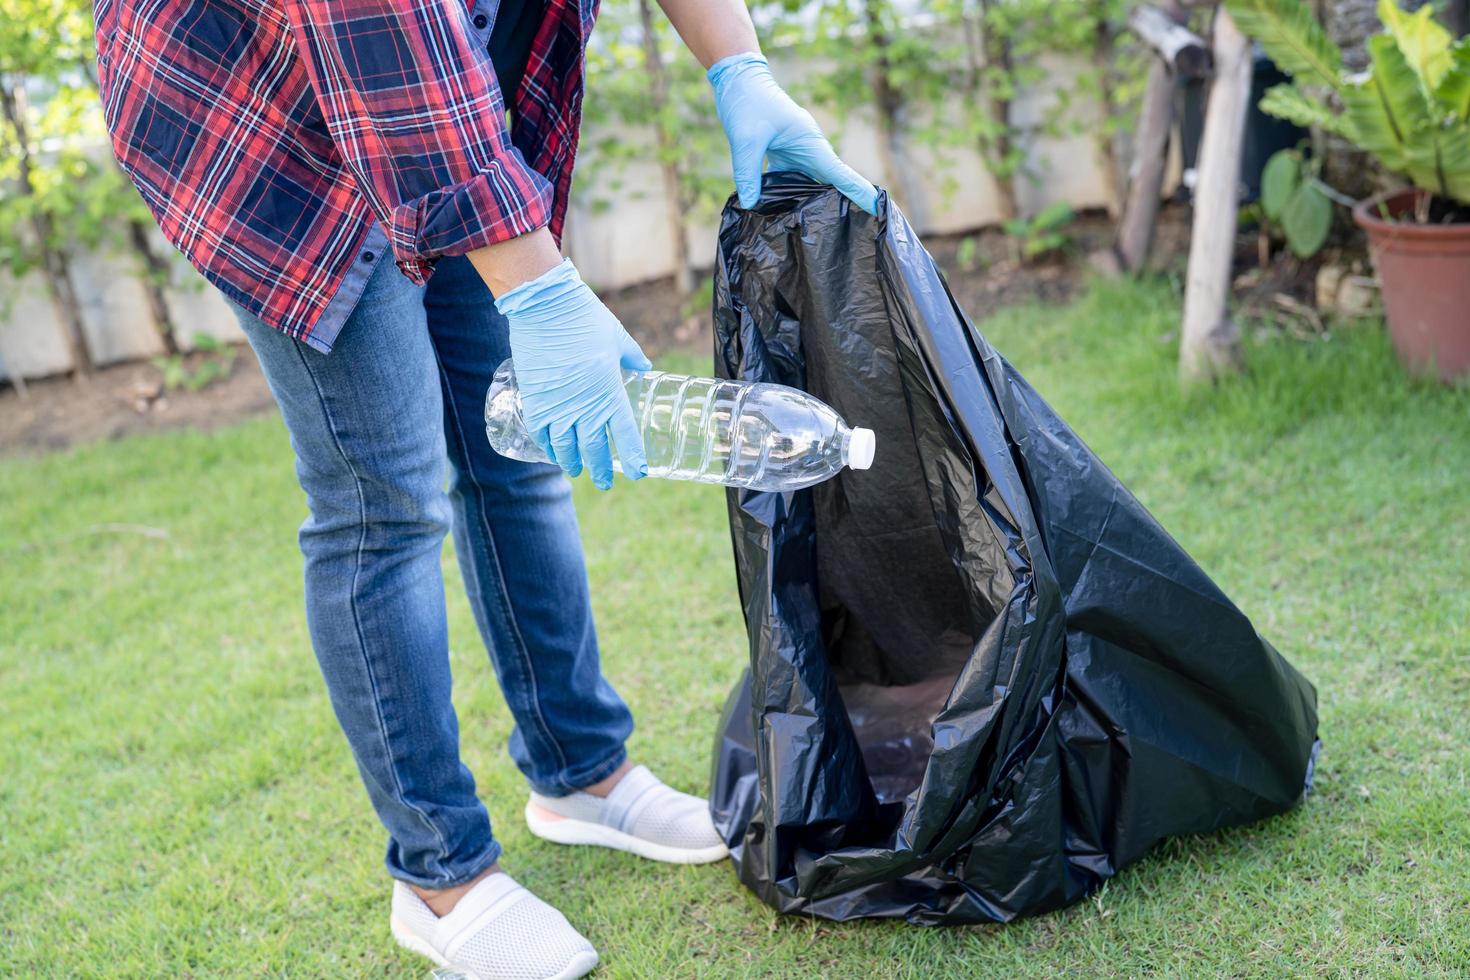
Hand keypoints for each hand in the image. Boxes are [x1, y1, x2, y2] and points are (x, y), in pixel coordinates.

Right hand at [494, 259, 650, 489]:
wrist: (544, 305)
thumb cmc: (585, 317)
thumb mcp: (618, 338)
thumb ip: (633, 356)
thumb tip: (644, 368)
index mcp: (609, 391)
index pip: (625, 435)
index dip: (633, 458)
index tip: (638, 473)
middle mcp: (584, 405)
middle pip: (594, 448)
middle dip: (601, 469)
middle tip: (605, 482)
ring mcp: (557, 405)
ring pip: (565, 447)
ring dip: (572, 463)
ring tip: (577, 471)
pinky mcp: (534, 398)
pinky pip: (541, 432)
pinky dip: (547, 447)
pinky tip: (553, 453)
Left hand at [708, 52, 877, 213]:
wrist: (739, 76)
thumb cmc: (747, 102)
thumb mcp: (745, 140)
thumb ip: (748, 174)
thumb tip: (750, 205)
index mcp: (809, 142)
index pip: (839, 173)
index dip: (858, 191)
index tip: (877, 208)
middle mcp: (808, 148)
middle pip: (830, 181)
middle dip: (842, 203)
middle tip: (855, 230)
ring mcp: (797, 151)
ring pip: (810, 183)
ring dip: (813, 203)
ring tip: (816, 229)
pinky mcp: (783, 153)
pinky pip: (791, 179)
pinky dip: (788, 195)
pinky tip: (780, 212)